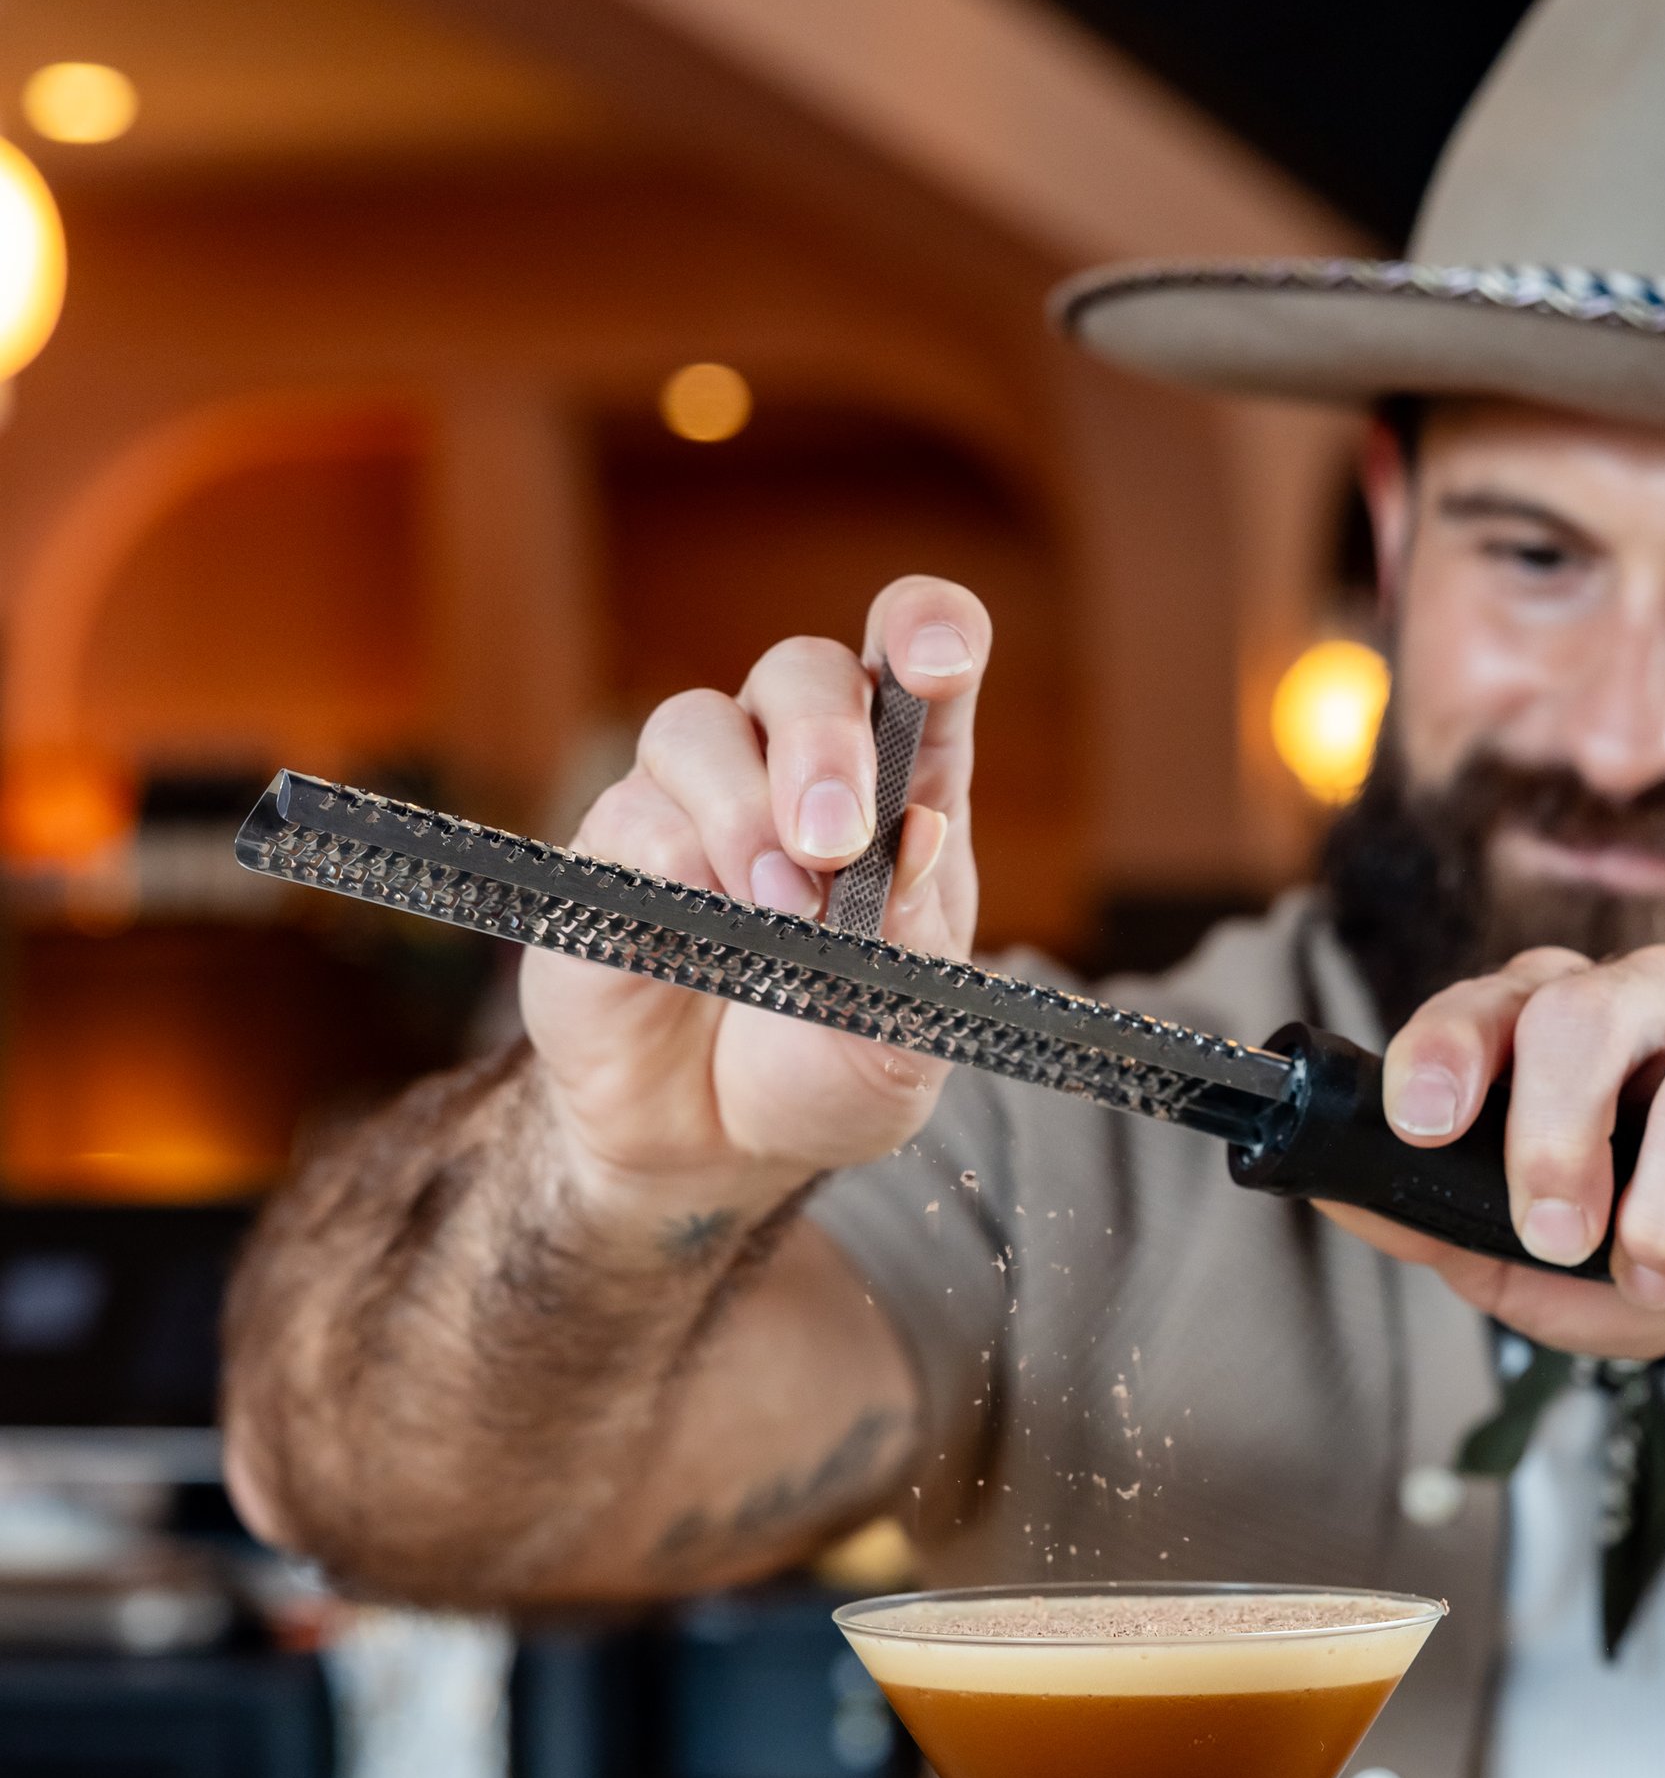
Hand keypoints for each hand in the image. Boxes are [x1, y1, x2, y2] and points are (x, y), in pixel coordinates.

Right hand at [517, 579, 988, 1220]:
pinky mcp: (613, 852)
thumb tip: (918, 837)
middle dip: (823, 740)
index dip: (930, 630)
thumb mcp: (902, 1033)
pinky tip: (710, 934)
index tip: (938, 660)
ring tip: (782, 913)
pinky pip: (631, 814)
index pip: (921, 658)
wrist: (722, 1147)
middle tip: (836, 843)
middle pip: (802, 671)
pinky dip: (676, 866)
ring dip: (745, 810)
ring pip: (699, 725)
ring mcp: (698, 801)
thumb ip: (913, 944)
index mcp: (901, 787)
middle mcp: (796, 768)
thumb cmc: (831, 1064)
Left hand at [1328, 943, 1664, 1368]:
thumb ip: (1436, 1219)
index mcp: (1575, 1026)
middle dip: (1555, 1137)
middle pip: (1588, 1013)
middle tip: (1557, 1234)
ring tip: (1659, 1276)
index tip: (1426, 1129)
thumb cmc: (1664, 1253)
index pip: (1498, 999)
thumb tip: (1329, 1185)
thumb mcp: (1527, 1258)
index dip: (1450, 1051)